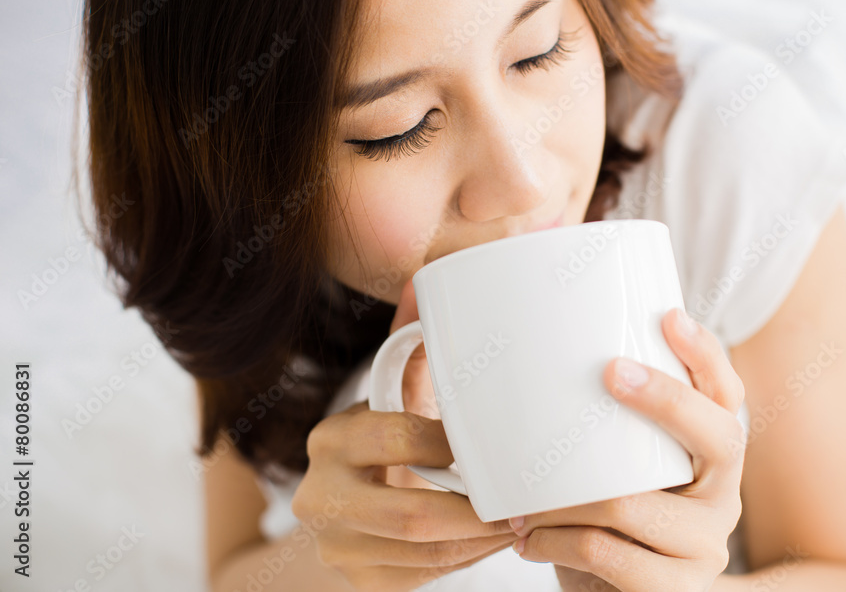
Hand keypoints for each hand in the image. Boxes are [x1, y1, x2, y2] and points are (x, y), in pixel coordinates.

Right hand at [291, 279, 518, 590]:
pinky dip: (468, 560)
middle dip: (480, 511)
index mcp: (329, 438)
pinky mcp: (357, 580)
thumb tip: (423, 283)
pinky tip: (494, 540)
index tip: (497, 445)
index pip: (396, 439)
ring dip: (483, 540)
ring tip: (523, 520)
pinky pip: (423, 577)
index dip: (452, 446)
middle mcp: (319, 494)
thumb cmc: (387, 436)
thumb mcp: (393, 393)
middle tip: (526, 501)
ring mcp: (335, 544)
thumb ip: (412, 346)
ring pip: (424, 552)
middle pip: (410, 513)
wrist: (343, 502)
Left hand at [509, 308, 746, 591]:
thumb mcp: (614, 471)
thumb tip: (529, 354)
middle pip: (718, 435)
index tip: (669, 316)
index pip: (727, 395)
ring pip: (636, 503)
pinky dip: (556, 542)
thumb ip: (600, 426)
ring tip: (523, 499)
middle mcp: (723, 497)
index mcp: (711, 456)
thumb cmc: (608, 525)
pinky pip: (609, 556)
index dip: (706, 354)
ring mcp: (706, 548)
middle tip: (608, 372)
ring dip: (565, 499)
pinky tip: (527, 538)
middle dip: (664, 397)